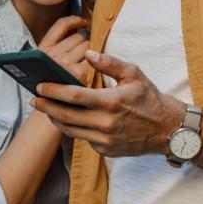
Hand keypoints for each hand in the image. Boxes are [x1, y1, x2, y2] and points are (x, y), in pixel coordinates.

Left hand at [32, 50, 184, 156]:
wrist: (168, 129)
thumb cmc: (149, 98)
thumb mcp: (134, 74)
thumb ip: (110, 62)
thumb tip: (88, 53)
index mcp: (112, 102)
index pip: (74, 96)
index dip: (53, 91)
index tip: (39, 86)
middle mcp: (107, 123)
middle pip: (67, 116)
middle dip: (47, 107)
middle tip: (34, 99)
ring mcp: (106, 139)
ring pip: (71, 130)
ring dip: (55, 119)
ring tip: (45, 108)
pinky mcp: (106, 150)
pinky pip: (83, 138)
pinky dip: (72, 128)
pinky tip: (66, 118)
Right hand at [36, 16, 91, 84]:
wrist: (54, 109)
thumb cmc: (51, 84)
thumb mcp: (45, 64)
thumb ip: (55, 46)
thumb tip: (77, 26)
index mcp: (43, 50)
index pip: (61, 25)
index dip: (74, 20)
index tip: (82, 22)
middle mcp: (53, 55)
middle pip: (78, 37)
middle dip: (83, 44)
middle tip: (81, 55)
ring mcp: (66, 64)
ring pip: (88, 47)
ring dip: (90, 53)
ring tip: (85, 64)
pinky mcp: (80, 74)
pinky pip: (93, 59)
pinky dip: (95, 63)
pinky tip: (91, 70)